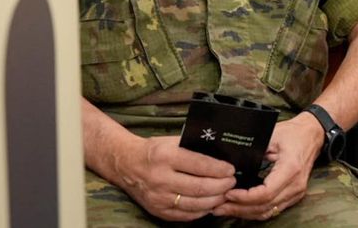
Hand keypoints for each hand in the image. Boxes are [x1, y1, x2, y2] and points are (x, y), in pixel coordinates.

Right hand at [109, 134, 235, 221]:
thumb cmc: (153, 150)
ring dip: (215, 200)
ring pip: (195, 204)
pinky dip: (201, 211)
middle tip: (232, 182)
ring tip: (224, 194)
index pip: (200, 164)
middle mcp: (161, 178)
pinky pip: (185, 215)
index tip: (231, 170)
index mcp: (166, 156)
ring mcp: (159, 198)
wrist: (126, 165)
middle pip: (200, 187)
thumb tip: (221, 157)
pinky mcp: (158, 210)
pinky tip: (210, 204)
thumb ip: (193, 148)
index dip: (219, 169)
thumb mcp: (171, 141)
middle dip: (221, 186)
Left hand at [214, 113, 324, 220]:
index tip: (228, 193)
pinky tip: (240, 208)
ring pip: (268, 211)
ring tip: (224, 209)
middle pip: (265, 206)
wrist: (313, 134)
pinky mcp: (294, 195)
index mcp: (290, 168)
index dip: (245, 197)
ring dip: (245, 213)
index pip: (266, 193)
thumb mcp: (272, 135)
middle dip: (239, 209)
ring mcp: (296, 192)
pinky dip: (255, 211)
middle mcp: (295, 185)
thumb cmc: (293, 132)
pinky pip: (273, 209)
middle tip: (218, 206)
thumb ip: (254, 149)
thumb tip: (231, 163)